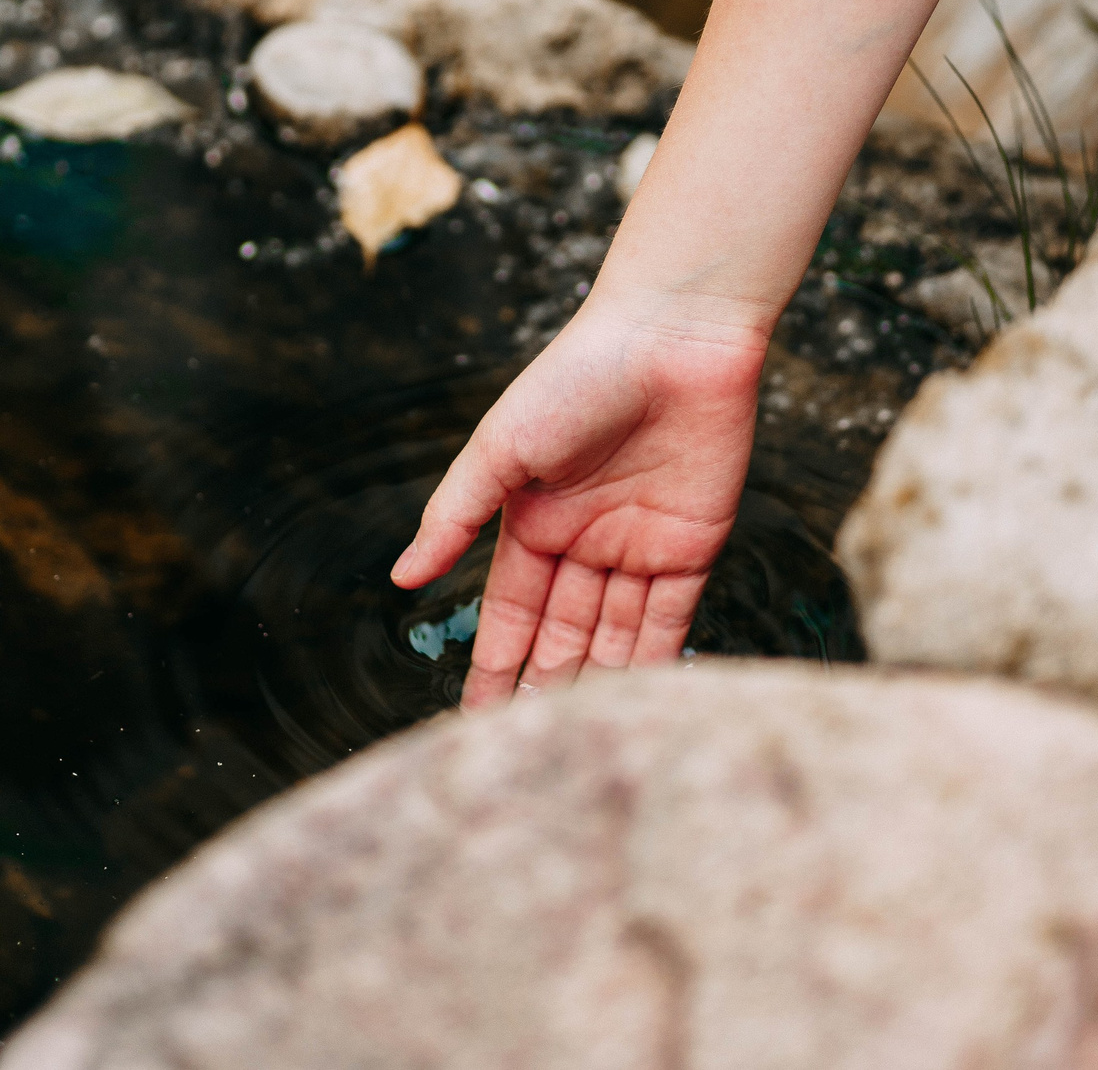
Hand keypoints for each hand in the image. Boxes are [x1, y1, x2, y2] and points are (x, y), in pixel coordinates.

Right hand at [389, 292, 764, 709]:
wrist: (673, 338)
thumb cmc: (577, 377)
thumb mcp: (500, 447)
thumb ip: (455, 515)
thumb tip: (403, 579)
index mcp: (534, 522)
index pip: (511, 612)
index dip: (495, 665)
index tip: (475, 724)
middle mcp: (585, 543)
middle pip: (562, 635)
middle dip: (544, 690)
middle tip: (528, 758)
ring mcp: (640, 547)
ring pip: (615, 636)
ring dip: (597, 687)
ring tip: (576, 745)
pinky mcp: (693, 545)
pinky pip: (670, 618)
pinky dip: (653, 661)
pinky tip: (635, 706)